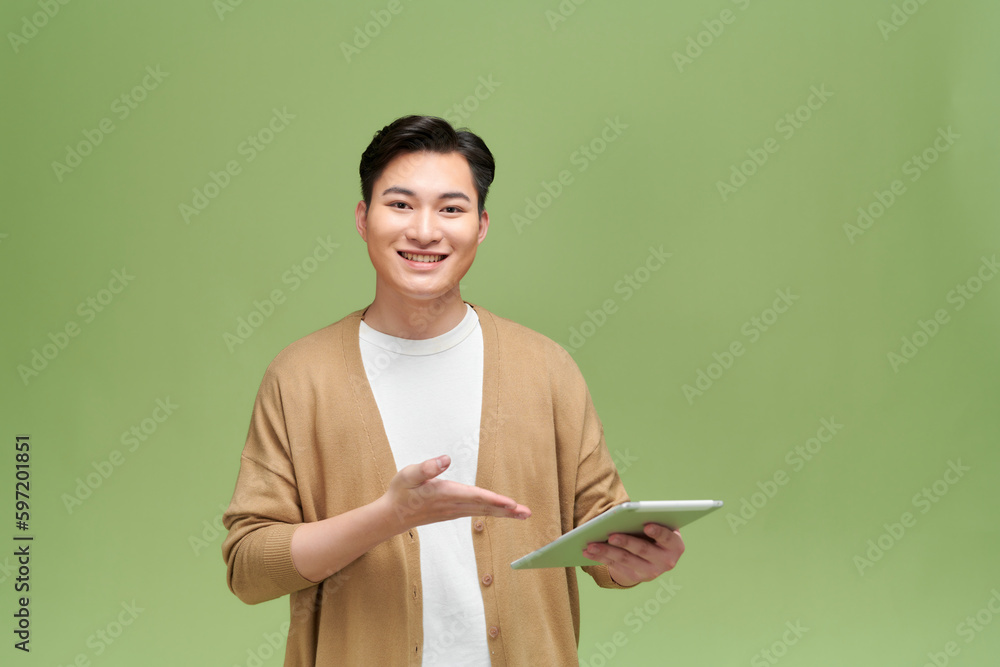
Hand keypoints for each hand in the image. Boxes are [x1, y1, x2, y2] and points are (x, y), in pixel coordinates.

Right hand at [383, 455, 530, 532]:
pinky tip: (502, 512)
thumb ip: (426, 468)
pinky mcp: (454, 512)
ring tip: (522, 514)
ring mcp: (454, 511)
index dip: (494, 499)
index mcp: (444, 494)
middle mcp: (453, 505)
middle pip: (485, 507)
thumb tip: (445, 459)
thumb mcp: (408, 475)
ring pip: (483, 511)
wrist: (392, 516)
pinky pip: (478, 512)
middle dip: (507, 510)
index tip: (511, 503)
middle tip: (527, 513)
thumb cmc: (401, 492)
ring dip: (504, 513)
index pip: (474, 497)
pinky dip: (493, 512)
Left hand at [582, 523, 684, 586]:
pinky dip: (601, 558)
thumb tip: (626, 513)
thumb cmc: (656, 532)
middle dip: (626, 542)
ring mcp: (651, 572)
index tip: (647, 525)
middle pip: (643, 550)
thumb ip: (650, 519)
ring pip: (626, 559)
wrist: (656, 554)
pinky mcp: (636, 577)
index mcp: (675, 545)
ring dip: (606, 551)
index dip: (658, 532)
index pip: (668, 538)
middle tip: (611, 535)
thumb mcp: (659, 525)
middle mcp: (666, 561)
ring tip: (591, 544)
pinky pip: (616, 566)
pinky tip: (588, 551)